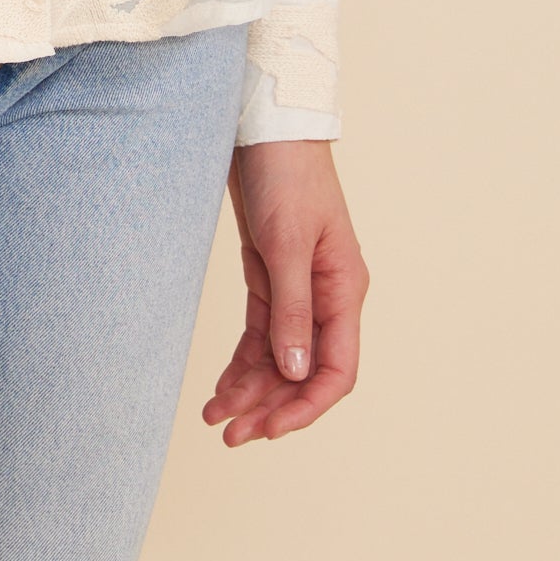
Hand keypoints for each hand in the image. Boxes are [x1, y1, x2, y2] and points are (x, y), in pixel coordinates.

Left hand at [202, 141, 366, 446]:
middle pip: (303, 372)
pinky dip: (242, 363)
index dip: (306, 407)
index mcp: (343, 290)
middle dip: (270, 406)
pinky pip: (260, 335)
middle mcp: (325, 297)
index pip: (336, 370)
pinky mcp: (270, 277)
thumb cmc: (286, 175)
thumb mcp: (287, 243)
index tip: (270, 430)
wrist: (265, 126)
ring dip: (251, 390)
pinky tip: (221, 387)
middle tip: (230, 434)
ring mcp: (297, 289)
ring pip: (278, 358)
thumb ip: (291, 310)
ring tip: (215, 418)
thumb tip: (296, 373)